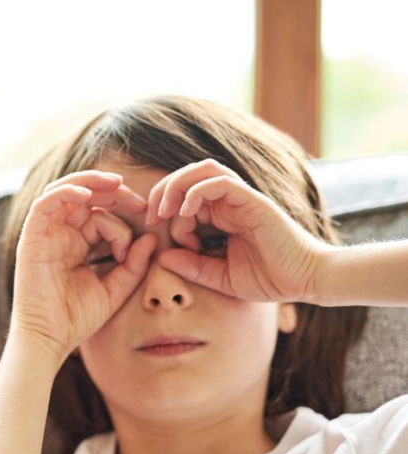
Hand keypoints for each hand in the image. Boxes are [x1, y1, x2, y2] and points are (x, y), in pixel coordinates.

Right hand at [11, 171, 155, 365]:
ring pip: (66, 191)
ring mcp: (46, 235)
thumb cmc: (77, 319)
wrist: (49, 338)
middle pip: (86, 197)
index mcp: (77, 246)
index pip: (102, 216)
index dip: (124, 216)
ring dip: (91, 182)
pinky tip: (88, 195)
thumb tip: (151, 238)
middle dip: (114, 193)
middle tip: (139, 202)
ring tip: (116, 185)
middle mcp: (60, 236)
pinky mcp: (32, 237)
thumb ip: (134, 265)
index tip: (147, 223)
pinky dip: (66, 192)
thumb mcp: (115, 289)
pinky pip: (46, 203)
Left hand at [147, 159, 326, 302]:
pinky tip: (186, 213)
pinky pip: (220, 182)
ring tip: (164, 210)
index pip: (184, 197)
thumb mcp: (218, 277)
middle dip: (162, 192)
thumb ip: (191, 266)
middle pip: (188, 176)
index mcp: (221, 217)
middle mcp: (229, 203)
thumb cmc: (268, 278)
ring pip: (202, 171)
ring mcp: (241, 199)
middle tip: (151, 217)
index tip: (164, 240)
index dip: (166, 214)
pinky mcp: (253, 201)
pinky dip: (196, 191)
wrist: (304, 281)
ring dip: (176, 185)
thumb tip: (162, 257)